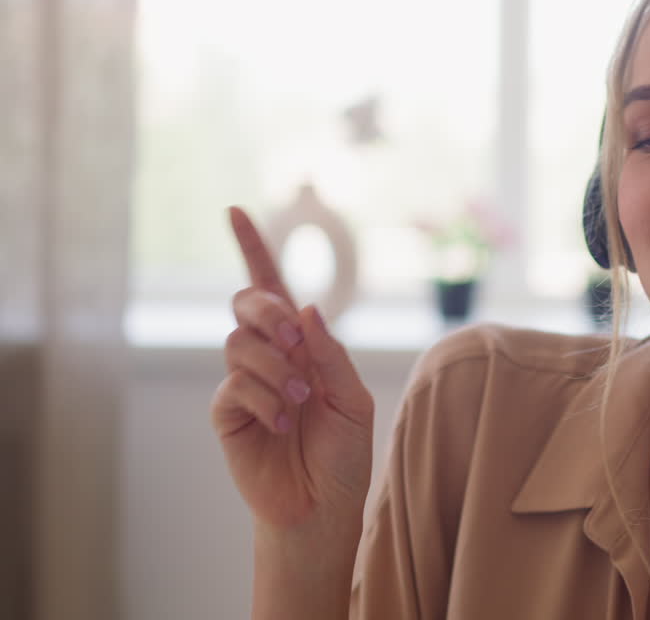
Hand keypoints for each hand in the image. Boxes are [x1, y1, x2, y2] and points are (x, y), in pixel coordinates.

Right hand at [211, 207, 374, 533]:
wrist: (323, 506)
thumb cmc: (344, 454)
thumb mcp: (352, 399)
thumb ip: (329, 354)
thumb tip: (304, 307)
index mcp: (303, 344)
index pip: (273, 286)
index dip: (253, 247)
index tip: (234, 211)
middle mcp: (271, 355)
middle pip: (249, 302)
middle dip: (270, 312)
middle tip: (295, 342)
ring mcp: (246, 381)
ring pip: (238, 342)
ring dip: (274, 368)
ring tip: (298, 403)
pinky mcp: (228, 413)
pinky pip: (233, 385)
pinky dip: (262, 399)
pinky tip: (281, 425)